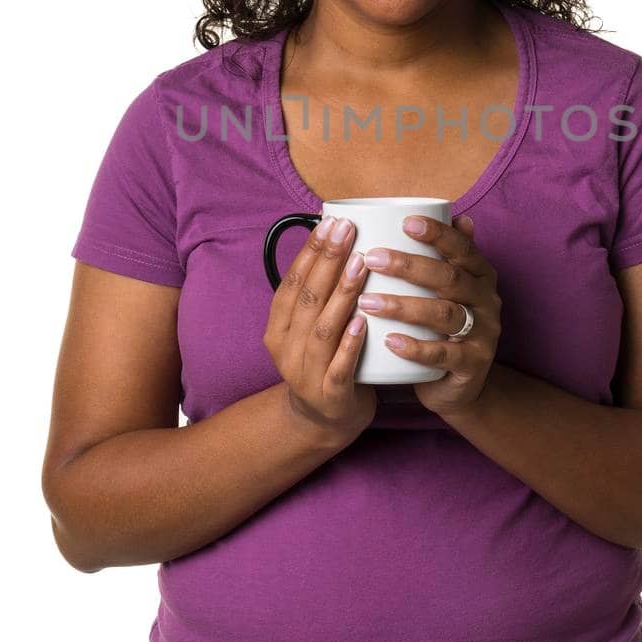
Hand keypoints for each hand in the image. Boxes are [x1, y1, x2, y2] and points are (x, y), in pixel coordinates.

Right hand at [263, 216, 376, 446]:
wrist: (324, 419)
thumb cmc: (325, 360)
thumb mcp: (311, 325)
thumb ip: (320, 292)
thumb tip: (339, 238)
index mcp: (278, 326)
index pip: (292, 281)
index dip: (310, 251)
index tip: (331, 222)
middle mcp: (285, 348)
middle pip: (307, 298)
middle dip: (328, 261)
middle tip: (348, 230)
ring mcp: (305, 373)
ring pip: (322, 328)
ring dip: (342, 294)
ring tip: (360, 264)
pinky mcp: (329, 395)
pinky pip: (339, 366)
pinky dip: (350, 343)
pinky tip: (363, 322)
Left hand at [358, 213, 501, 417]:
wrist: (462, 384)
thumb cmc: (444, 327)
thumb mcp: (448, 291)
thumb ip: (446, 257)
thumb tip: (456, 215)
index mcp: (480, 275)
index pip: (462, 248)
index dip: (438, 233)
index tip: (406, 222)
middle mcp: (487, 300)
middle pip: (449, 278)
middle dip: (409, 266)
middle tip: (371, 258)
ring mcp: (483, 334)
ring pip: (444, 315)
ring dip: (403, 306)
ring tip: (367, 301)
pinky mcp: (472, 365)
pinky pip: (443, 354)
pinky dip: (415, 348)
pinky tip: (389, 341)